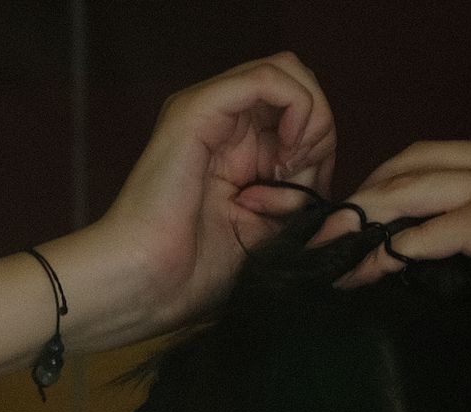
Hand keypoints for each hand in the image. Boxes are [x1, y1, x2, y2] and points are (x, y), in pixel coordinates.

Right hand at [55, 55, 337, 346]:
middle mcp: (221, 118)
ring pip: (288, 71)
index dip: (321, 145)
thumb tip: (323, 170)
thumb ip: (298, 194)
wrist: (148, 281)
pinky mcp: (199, 108)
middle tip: (304, 178)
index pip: (300, 110)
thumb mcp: (269, 227)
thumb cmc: (196, 269)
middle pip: (298, 83)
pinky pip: (267, 78)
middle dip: (320, 127)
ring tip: (295, 164)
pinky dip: (296, 108)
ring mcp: (209, 108)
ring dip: (311, 116)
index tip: (309, 194)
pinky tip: (288, 152)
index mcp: (234, 143)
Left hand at [334, 142, 470, 367]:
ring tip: (329, 252)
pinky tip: (362, 276)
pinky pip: (426, 232)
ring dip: (363, 220)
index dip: (394, 187)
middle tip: (329, 234)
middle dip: (366, 194)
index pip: (440, 161)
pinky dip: (389, 254)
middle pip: (414, 160)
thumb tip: (447, 290)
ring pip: (411, 186)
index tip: (360, 223)